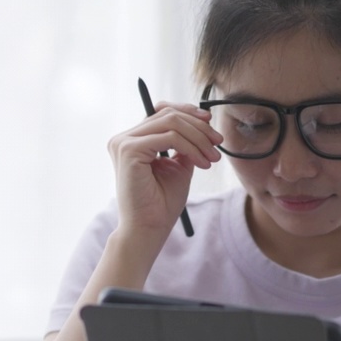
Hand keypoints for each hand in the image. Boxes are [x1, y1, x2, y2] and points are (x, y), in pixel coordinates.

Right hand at [105, 102, 223, 238]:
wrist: (149, 229)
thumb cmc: (161, 203)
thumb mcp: (178, 166)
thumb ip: (184, 144)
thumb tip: (201, 124)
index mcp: (131, 141)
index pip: (161, 112)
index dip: (187, 112)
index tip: (210, 123)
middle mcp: (123, 139)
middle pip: (168, 114)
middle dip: (199, 126)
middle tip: (218, 143)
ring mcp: (123, 143)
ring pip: (171, 122)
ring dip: (199, 138)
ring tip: (212, 157)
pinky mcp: (128, 150)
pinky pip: (169, 137)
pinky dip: (191, 147)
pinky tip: (201, 163)